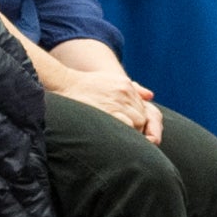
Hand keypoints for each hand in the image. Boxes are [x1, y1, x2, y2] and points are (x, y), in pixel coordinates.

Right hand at [44, 50, 160, 141]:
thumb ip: (134, 88)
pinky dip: (125, 133)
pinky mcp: (108, 110)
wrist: (66, 84)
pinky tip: (116, 137)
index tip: (130, 128)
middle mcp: (125, 92)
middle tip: (126, 136)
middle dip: (137, 127)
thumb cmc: (86, 85)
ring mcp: (117, 101)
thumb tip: (151, 96)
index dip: (138, 120)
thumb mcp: (111, 79)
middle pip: (142, 116)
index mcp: (127, 85)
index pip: (143, 107)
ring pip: (137, 122)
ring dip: (132, 131)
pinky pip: (126, 125)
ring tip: (119, 137)